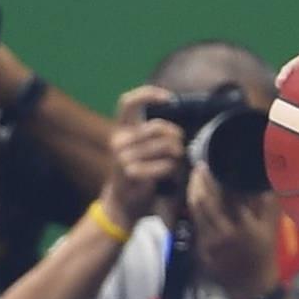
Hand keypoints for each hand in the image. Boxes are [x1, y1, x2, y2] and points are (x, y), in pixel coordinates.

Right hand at [102, 87, 185, 223]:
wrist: (122, 204)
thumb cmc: (137, 174)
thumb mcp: (140, 149)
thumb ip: (152, 134)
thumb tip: (177, 118)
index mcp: (121, 130)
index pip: (128, 102)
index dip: (149, 94)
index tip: (169, 99)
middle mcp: (119, 140)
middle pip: (157, 127)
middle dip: (176, 135)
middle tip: (180, 147)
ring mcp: (123, 156)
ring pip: (165, 147)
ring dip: (177, 156)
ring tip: (175, 164)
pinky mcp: (132, 172)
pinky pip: (166, 165)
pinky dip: (173, 171)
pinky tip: (170, 176)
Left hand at [186, 167, 277, 298]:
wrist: (250, 284)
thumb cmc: (264, 254)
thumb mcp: (271, 228)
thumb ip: (268, 204)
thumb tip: (262, 180)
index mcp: (244, 226)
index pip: (228, 195)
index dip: (218, 177)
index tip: (215, 164)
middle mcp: (224, 232)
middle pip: (205, 200)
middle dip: (199, 181)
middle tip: (199, 166)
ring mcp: (210, 241)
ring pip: (195, 210)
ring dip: (192, 191)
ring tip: (194, 178)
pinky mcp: (201, 247)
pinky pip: (194, 222)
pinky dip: (193, 207)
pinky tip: (194, 197)